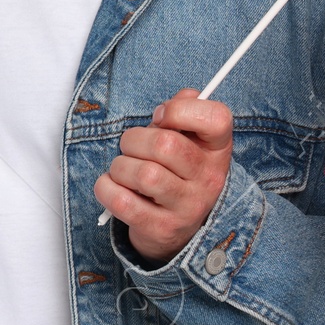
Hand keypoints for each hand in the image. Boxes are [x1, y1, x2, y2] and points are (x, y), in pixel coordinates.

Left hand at [94, 88, 233, 265]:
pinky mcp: (162, 229)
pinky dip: (107, 188)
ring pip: (143, 174)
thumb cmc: (175, 172)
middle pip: (165, 145)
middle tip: (130, 147)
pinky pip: (122, 202)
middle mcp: (209, 179)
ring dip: (120, 166)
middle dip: (134, 139)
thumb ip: (184, 112)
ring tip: (124, 171)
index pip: (217, 119)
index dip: (180, 110)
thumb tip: (186, 95)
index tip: (160, 117)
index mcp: (218, 149)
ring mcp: (188, 207)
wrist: (177, 228)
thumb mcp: (187, 140)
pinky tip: (113, 187)